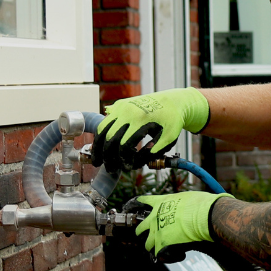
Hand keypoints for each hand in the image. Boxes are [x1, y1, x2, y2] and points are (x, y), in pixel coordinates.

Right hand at [92, 89, 209, 172]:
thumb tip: (140, 162)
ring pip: (102, 129)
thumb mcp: (171, 136)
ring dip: (98, 146)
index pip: (125, 144)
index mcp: (141, 118)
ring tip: (96, 160)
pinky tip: (100, 147)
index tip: (127, 168)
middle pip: (110, 138)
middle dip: (108, 156)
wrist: (173, 100)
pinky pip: (105, 122)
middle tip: (110, 169)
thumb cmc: (172, 120)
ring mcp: (121, 107)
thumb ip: (157, 150)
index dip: (124, 159)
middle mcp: (128, 111)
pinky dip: (100, 136)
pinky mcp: (119, 105)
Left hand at [134, 191, 222, 260]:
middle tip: (149, 235)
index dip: (136, 204)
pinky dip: (169, 257)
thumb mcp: (186, 198)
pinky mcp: (162, 245)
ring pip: (147, 244)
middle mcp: (154, 218)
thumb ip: (178, 203)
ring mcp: (156, 232)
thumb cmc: (200, 204)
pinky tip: (180, 254)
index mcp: (160, 203)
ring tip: (162, 249)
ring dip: (154, 247)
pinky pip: (159, 256)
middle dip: (142, 232)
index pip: (143, 201)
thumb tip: (182, 207)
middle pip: (140, 228)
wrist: (204, 216)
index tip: (132, 205)